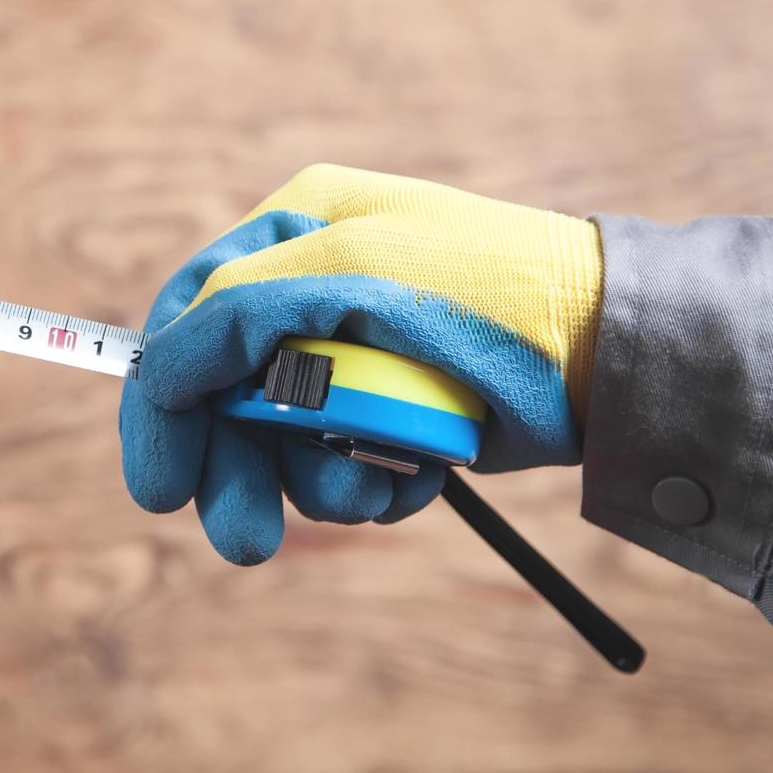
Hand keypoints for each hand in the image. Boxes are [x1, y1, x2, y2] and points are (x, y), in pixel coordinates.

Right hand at [119, 164, 601, 564]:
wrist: (617, 350)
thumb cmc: (487, 290)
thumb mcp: (343, 275)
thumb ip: (232, 316)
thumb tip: (156, 373)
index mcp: (293, 231)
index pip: (190, 317)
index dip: (166, 400)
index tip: (160, 484)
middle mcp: (315, 291)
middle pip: (229, 397)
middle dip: (239, 471)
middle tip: (245, 542)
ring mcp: (359, 356)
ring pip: (286, 446)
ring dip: (321, 479)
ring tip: (374, 487)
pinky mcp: (400, 413)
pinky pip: (347, 467)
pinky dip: (373, 484)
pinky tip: (413, 476)